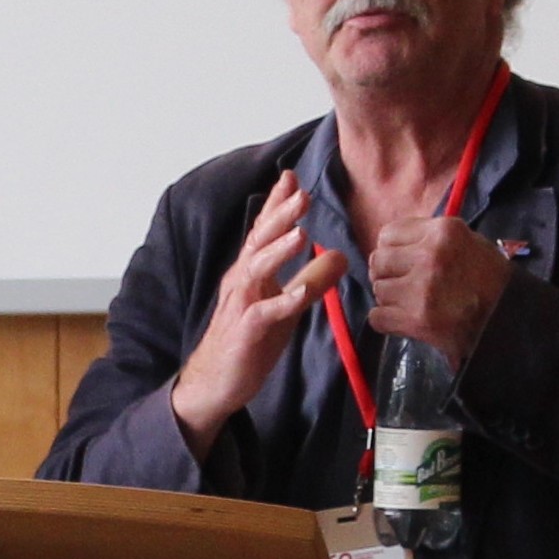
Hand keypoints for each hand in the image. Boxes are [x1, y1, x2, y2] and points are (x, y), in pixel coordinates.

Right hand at [173, 172, 347, 461]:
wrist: (215, 382)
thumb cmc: (249, 341)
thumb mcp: (286, 308)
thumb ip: (311, 281)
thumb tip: (344, 257)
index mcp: (250, 272)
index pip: (263, 232)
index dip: (276, 204)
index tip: (291, 177)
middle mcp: (241, 281)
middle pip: (260, 241)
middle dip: (280, 215)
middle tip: (301, 192)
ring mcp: (241, 305)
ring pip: (258, 270)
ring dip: (279, 250)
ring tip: (301, 232)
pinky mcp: (246, 331)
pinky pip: (265, 313)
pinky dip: (283, 301)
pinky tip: (300, 292)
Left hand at [366, 217, 512, 365]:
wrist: (511, 319)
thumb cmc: (490, 279)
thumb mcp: (468, 242)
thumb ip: (430, 238)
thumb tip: (392, 245)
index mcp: (443, 231)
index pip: (387, 234)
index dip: (392, 250)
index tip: (401, 262)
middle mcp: (430, 256)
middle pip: (378, 261)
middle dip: (387, 275)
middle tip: (404, 286)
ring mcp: (422, 288)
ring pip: (378, 290)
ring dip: (390, 300)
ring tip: (412, 304)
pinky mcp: (418, 319)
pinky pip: (377, 317)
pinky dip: (387, 322)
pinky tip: (406, 321)